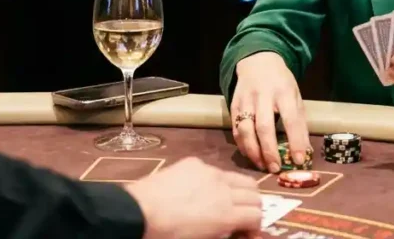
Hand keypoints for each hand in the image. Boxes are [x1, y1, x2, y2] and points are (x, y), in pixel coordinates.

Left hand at [125, 157, 261, 238]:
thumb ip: (224, 233)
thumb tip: (236, 232)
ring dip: (239, 192)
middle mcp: (224, 189)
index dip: (254, 226)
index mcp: (226, 214)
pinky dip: (215, 181)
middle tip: (240, 219)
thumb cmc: (166, 236)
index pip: (257, 215)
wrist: (137, 213)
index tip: (245, 233)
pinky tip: (199, 190)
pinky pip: (214, 170)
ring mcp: (210, 172)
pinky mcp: (194, 163)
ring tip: (226, 202)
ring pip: (239, 178)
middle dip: (252, 208)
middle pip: (254, 194)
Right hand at [232, 51, 309, 172]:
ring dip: (253, 151)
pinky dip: (242, 146)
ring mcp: (246, 100)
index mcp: (284, 92)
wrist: (258, 62)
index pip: (291, 119)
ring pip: (246, 129)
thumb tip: (304, 152)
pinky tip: (250, 155)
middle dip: (269, 150)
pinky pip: (236, 129)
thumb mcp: (295, 96)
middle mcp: (263, 95)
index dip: (295, 141)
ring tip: (262, 166)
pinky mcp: (233, 105)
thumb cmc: (281, 83)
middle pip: (264, 126)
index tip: (299, 160)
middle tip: (275, 168)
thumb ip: (299, 122)